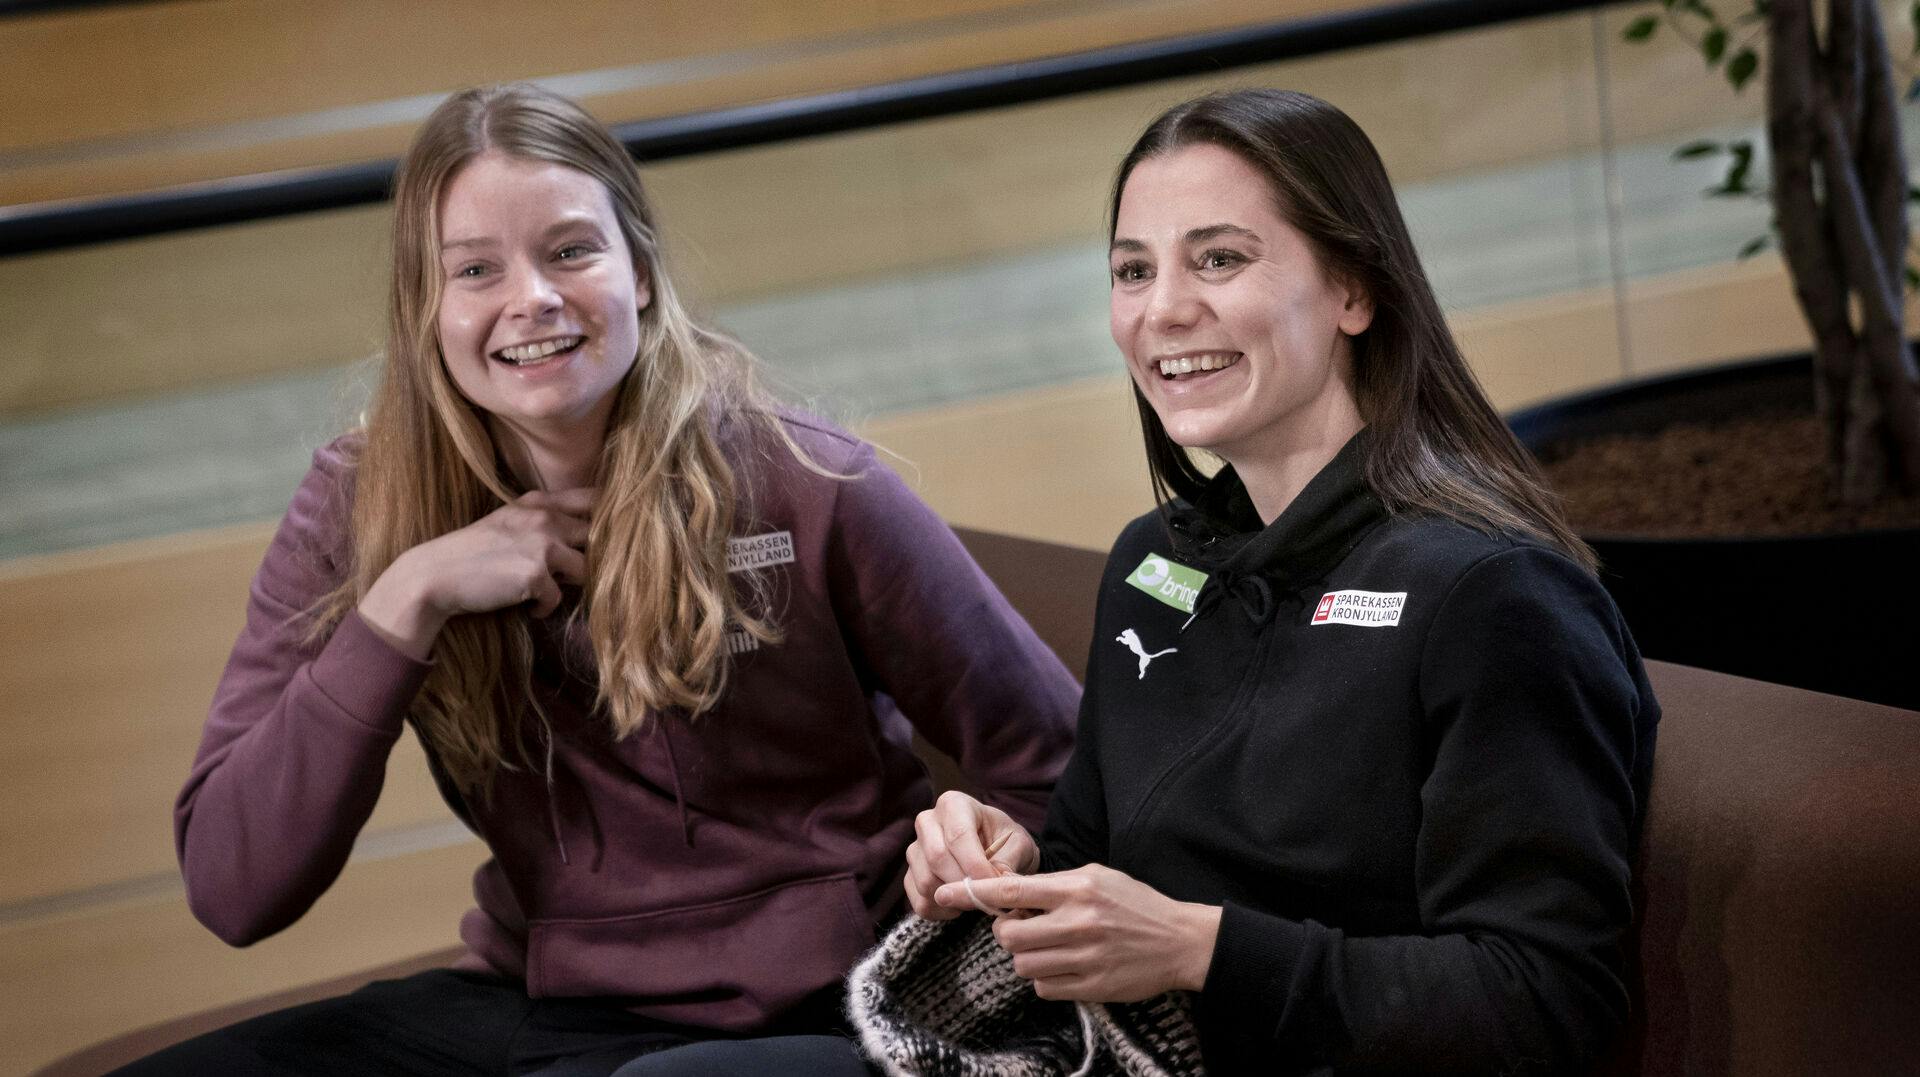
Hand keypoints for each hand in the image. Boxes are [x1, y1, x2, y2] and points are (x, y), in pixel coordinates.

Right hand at [358, 488, 595, 658]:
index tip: (612, 535)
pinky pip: (558, 598)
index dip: (611, 516)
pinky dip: (543, 607)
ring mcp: (542, 545)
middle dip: (588, 559)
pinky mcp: (536, 575)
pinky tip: (525, 605)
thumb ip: (546, 521)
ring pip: (585, 570)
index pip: (593, 499)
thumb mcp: (510, 522)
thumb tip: (590, 538)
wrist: (435, 575)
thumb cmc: (474, 553)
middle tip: (566, 575)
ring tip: (541, 589)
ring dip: (566, 585)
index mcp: (539, 502)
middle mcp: (545, 518)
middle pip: (597, 538)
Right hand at [903, 790, 1039, 920]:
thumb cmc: (1006, 841)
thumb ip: (1008, 861)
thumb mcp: (1018, 844)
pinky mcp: (910, 876)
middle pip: (937, 858)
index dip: (976, 866)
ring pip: (926, 882)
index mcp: (954, 804)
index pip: (958, 836)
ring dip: (955, 899)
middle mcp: (927, 822)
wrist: (995, 850)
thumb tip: (994, 883)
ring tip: (976, 896)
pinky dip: (944, 911)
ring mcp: (915, 850)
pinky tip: (961, 904)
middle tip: (987, 895)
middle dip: (965, 883)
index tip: (994, 885)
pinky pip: (921, 902)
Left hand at [934, 864, 1221, 1001]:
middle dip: (1009, 933)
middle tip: (1025, 928)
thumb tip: (1010, 893)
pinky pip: (1044, 988)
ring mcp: (1085, 956)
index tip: (945, 892)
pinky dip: (1046, 979)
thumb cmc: (1135, 903)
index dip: (972, 892)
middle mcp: (1077, 921)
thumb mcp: (1097, 877)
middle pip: (1009, 934)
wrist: (1180, 941)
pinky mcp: (1092, 986)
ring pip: (1023, 964)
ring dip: (1027, 958)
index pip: (1011, 889)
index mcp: (1076, 888)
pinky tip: (1065, 966)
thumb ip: (1054, 884)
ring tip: (1049, 948)